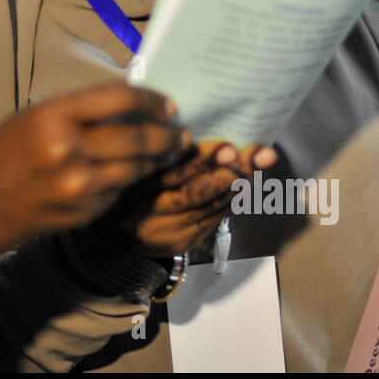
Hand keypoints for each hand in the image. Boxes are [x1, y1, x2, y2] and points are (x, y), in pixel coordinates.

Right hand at [0, 83, 189, 281]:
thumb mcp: (32, 118)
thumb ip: (77, 112)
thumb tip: (124, 107)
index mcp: (54, 116)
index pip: (119, 99)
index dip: (151, 101)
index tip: (169, 104)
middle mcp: (70, 148)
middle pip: (138, 137)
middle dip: (167, 136)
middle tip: (181, 134)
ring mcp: (80, 184)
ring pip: (136, 168)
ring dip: (157, 160)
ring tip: (169, 152)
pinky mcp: (85, 210)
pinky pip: (119, 191)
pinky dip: (130, 182)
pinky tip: (135, 175)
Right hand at [92, 140, 278, 258]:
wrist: (119, 241)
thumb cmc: (132, 192)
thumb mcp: (139, 170)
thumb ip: (164, 155)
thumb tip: (201, 134)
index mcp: (137, 188)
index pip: (174, 173)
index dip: (203, 159)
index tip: (228, 146)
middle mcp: (153, 213)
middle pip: (198, 192)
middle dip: (231, 172)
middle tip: (257, 155)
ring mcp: (172, 232)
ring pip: (212, 207)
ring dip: (240, 185)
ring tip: (260, 164)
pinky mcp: (186, 244)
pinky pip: (215, 219)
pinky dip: (232, 200)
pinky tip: (246, 184)